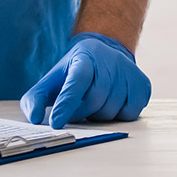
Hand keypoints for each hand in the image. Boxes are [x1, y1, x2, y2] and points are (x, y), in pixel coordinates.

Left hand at [21, 32, 150, 128]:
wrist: (106, 53)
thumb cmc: (74, 72)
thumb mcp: (52, 80)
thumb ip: (35, 98)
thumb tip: (34, 118)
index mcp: (85, 58)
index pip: (76, 82)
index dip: (66, 104)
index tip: (56, 124)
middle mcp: (110, 62)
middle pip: (95, 100)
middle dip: (83, 111)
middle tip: (77, 108)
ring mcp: (129, 72)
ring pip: (112, 109)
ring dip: (99, 114)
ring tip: (95, 103)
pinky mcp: (143, 84)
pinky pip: (130, 113)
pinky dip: (119, 115)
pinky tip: (113, 103)